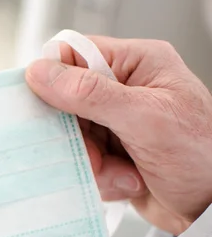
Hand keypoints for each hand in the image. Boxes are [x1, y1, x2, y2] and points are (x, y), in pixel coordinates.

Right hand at [26, 37, 211, 234]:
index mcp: (136, 64)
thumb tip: (40, 73)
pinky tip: (128, 181)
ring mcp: (116, 123)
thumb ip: (91, 94)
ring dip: (91, 162)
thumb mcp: (144, 119)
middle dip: (76, 136)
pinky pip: (82, 161)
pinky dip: (100, 177)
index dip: (53, 79)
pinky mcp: (111, 153)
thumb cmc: (202, 156)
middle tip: (93, 153)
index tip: (45, 107)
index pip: (75, 56)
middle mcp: (124, 90)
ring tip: (122, 172)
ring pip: (71, 138)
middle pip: (65, 103)